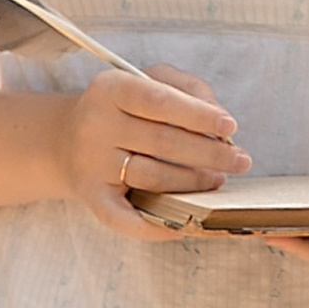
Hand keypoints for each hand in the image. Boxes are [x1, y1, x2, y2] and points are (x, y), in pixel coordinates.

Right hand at [58, 64, 248, 242]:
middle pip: (162, 142)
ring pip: (152, 178)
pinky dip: (155, 228)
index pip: (160, 101)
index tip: (231, 127)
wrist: (67, 138)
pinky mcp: (91, 197)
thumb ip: (188, 88)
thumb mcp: (149, 80)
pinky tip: (183, 226)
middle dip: (209, 153)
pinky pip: (124, 218)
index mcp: (110, 88)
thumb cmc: (123, 107)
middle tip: (240, 161)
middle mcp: (95, 125)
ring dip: (193, 183)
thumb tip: (220, 118)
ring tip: (217, 180)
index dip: (198, 116)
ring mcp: (91, 164)